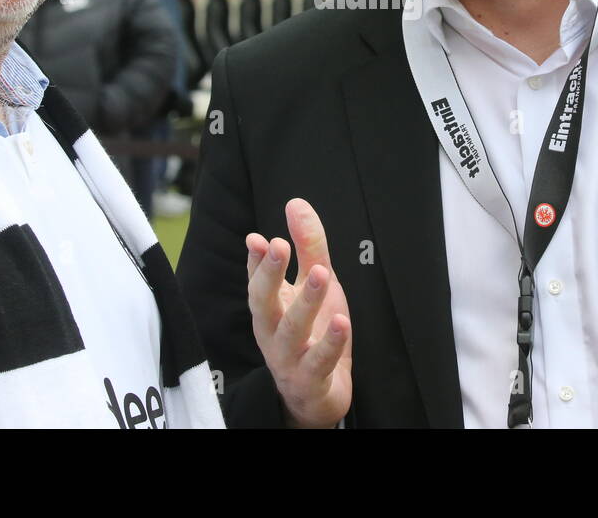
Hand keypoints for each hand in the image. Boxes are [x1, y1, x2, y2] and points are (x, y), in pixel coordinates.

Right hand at [245, 198, 351, 427]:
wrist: (318, 395)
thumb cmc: (313, 332)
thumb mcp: (314, 283)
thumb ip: (308, 246)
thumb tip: (295, 203)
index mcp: (269, 307)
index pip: (257, 280)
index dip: (256, 260)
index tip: (258, 238)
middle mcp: (272, 332)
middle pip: (263, 302)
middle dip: (268, 274)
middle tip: (277, 245)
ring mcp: (289, 358)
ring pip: (293, 330)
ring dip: (306, 302)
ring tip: (322, 274)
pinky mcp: (311, 380)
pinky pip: (319, 362)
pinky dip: (330, 343)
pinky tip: (341, 323)